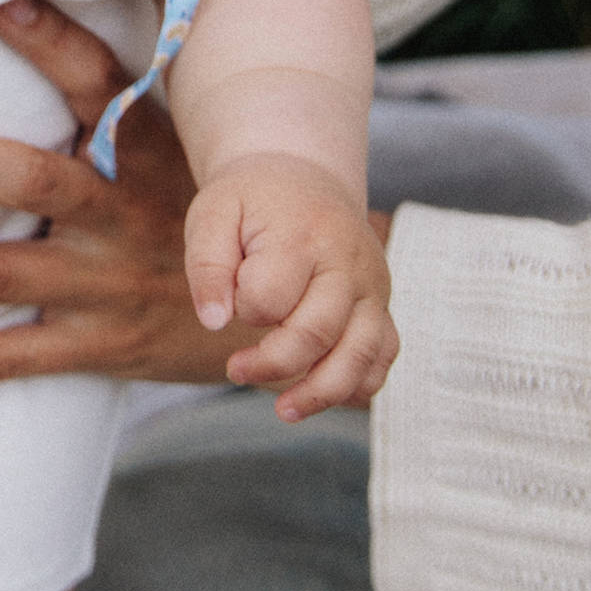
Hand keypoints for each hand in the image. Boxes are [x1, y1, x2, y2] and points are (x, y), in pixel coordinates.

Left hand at [0, 0, 230, 393]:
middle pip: (31, 180)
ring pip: (0, 274)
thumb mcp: (181, 141)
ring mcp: (104, 283)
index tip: (0, 2)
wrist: (276, 313)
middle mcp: (119, 214)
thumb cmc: (199, 206)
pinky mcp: (96, 344)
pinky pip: (17, 357)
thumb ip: (120, 87)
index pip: (96, 86)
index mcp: (142, 152)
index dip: (52, 44)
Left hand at [184, 154, 397, 419]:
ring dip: (322, 393)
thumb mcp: (213, 214)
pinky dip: (358, 385)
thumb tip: (215, 324)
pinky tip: (322, 395)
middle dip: (272, 364)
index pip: (270, 296)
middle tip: (234, 369)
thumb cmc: (252, 202)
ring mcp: (373, 288)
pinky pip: (383, 357)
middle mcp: (348, 263)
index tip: (230, 297)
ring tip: (285, 412)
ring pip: (362, 355)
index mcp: (303, 236)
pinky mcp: (382, 307)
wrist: (305, 179)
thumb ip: (207, 265)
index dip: (243, 308)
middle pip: (317, 332)